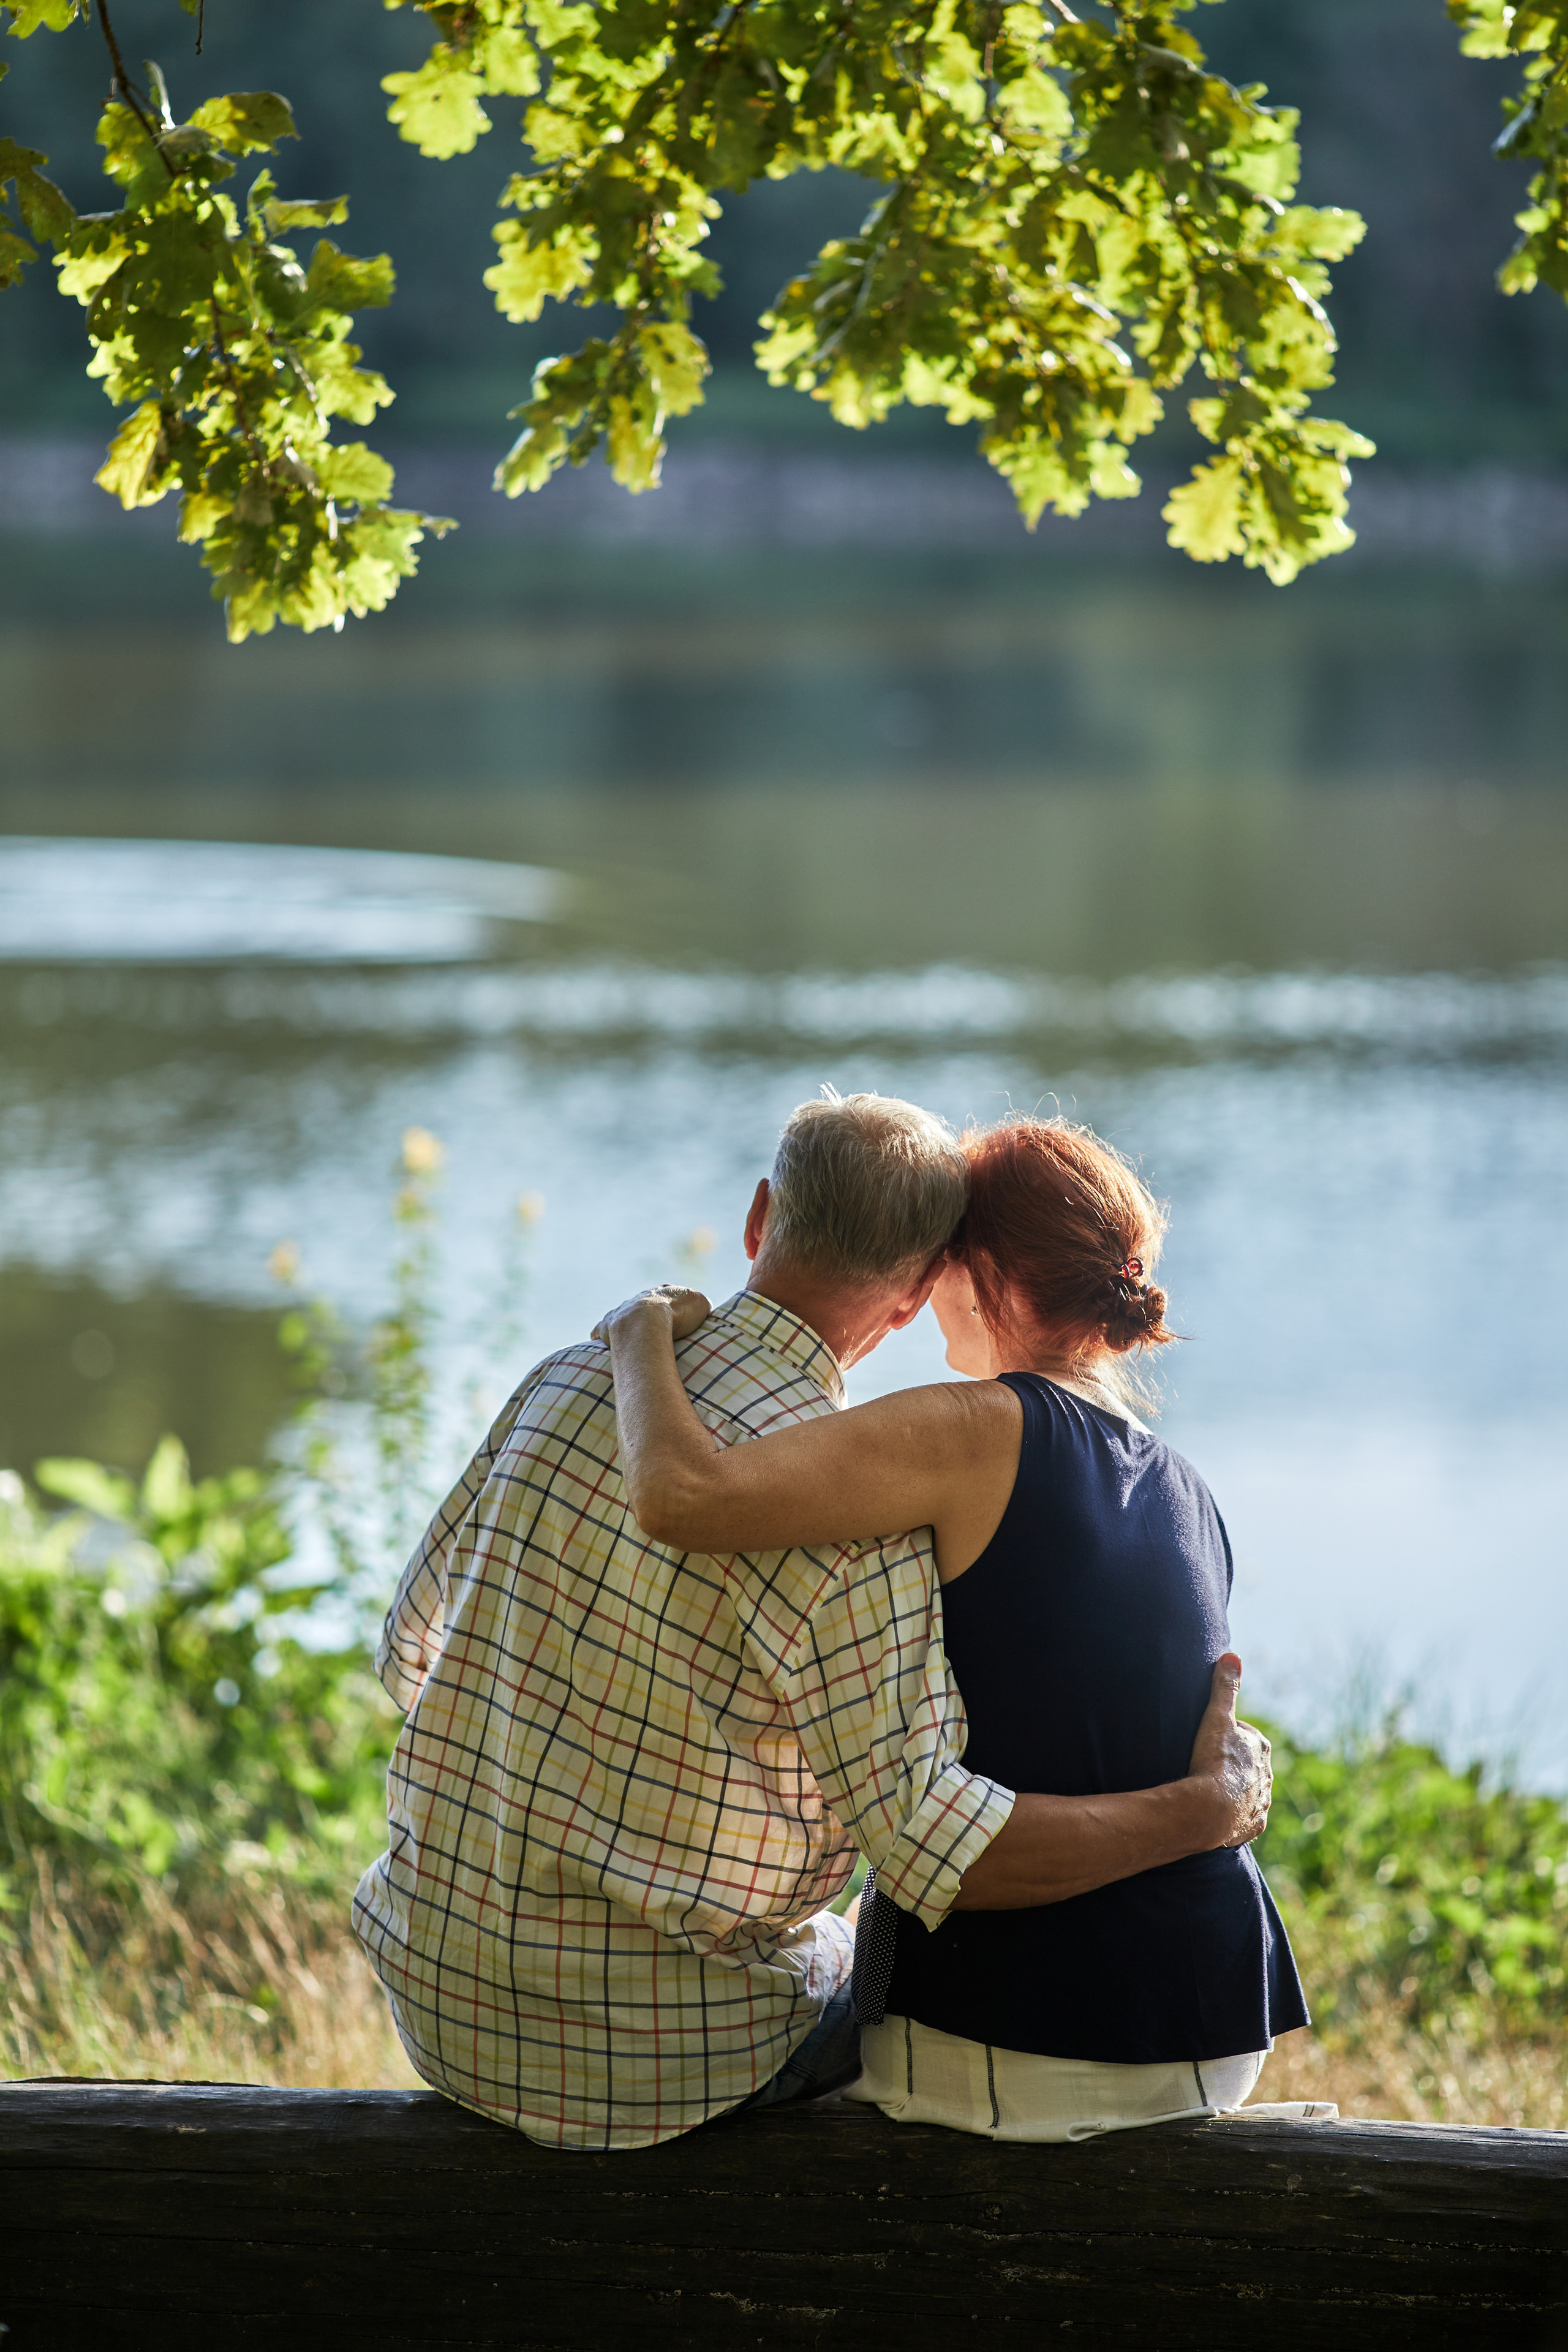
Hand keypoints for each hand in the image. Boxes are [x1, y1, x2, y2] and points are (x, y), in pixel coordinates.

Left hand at [592, 1284, 710, 1347]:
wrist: (646, 1322)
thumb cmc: (677, 1316)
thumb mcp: (700, 1306)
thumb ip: (700, 1305)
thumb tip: (701, 1309)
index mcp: (663, 1292)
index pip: (668, 1295)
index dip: (672, 1305)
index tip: (675, 1316)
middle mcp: (640, 1298)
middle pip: (644, 1304)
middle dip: (648, 1315)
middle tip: (654, 1330)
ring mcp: (622, 1310)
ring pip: (623, 1314)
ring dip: (626, 1325)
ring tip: (630, 1339)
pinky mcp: (608, 1325)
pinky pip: (602, 1328)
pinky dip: (601, 1333)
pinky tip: (599, 1340)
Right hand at [1186, 1654, 1271, 1849]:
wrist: (1209, 1811)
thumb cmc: (1213, 1761)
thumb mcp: (1216, 1717)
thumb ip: (1224, 1687)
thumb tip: (1232, 1655)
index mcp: (1260, 1748)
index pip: (1244, 1735)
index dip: (1225, 1736)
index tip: (1207, 1740)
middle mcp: (1267, 1776)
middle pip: (1248, 1764)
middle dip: (1232, 1762)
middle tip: (1205, 1764)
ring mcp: (1260, 1802)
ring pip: (1249, 1790)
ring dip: (1234, 1789)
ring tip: (1209, 1789)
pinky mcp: (1252, 1826)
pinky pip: (1245, 1818)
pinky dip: (1235, 1815)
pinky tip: (1220, 1813)